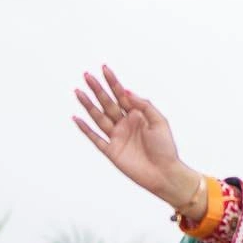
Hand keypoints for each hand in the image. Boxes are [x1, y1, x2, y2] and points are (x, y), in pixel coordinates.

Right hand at [72, 65, 198, 207]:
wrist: (164, 174)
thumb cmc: (166, 148)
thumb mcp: (159, 121)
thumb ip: (144, 105)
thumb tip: (126, 91)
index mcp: (137, 116)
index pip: (122, 95)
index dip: (113, 82)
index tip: (104, 68)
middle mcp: (125, 124)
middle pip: (108, 103)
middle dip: (98, 89)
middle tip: (87, 75)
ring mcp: (117, 137)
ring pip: (99, 117)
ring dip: (88, 105)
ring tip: (78, 91)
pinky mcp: (111, 151)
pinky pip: (95, 138)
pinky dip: (85, 129)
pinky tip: (76, 118)